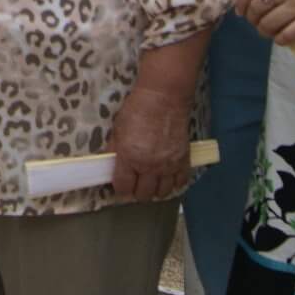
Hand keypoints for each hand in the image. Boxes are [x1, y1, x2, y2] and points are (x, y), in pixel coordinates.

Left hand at [107, 85, 194, 201]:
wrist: (164, 99)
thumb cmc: (137, 110)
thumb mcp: (118, 129)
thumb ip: (115, 150)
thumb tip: (111, 166)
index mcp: (129, 157)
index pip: (123, 187)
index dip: (120, 188)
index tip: (121, 185)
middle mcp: (149, 166)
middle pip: (143, 195)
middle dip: (137, 191)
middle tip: (136, 183)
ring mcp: (168, 165)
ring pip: (162, 193)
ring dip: (155, 189)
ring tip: (152, 181)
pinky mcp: (183, 161)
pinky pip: (180, 182)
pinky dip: (174, 183)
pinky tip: (168, 176)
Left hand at [235, 0, 294, 45]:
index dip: (241, 3)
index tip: (240, 11)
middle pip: (257, 9)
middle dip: (252, 19)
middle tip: (257, 24)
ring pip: (269, 24)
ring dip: (265, 31)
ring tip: (269, 32)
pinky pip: (287, 35)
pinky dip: (280, 39)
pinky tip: (282, 38)